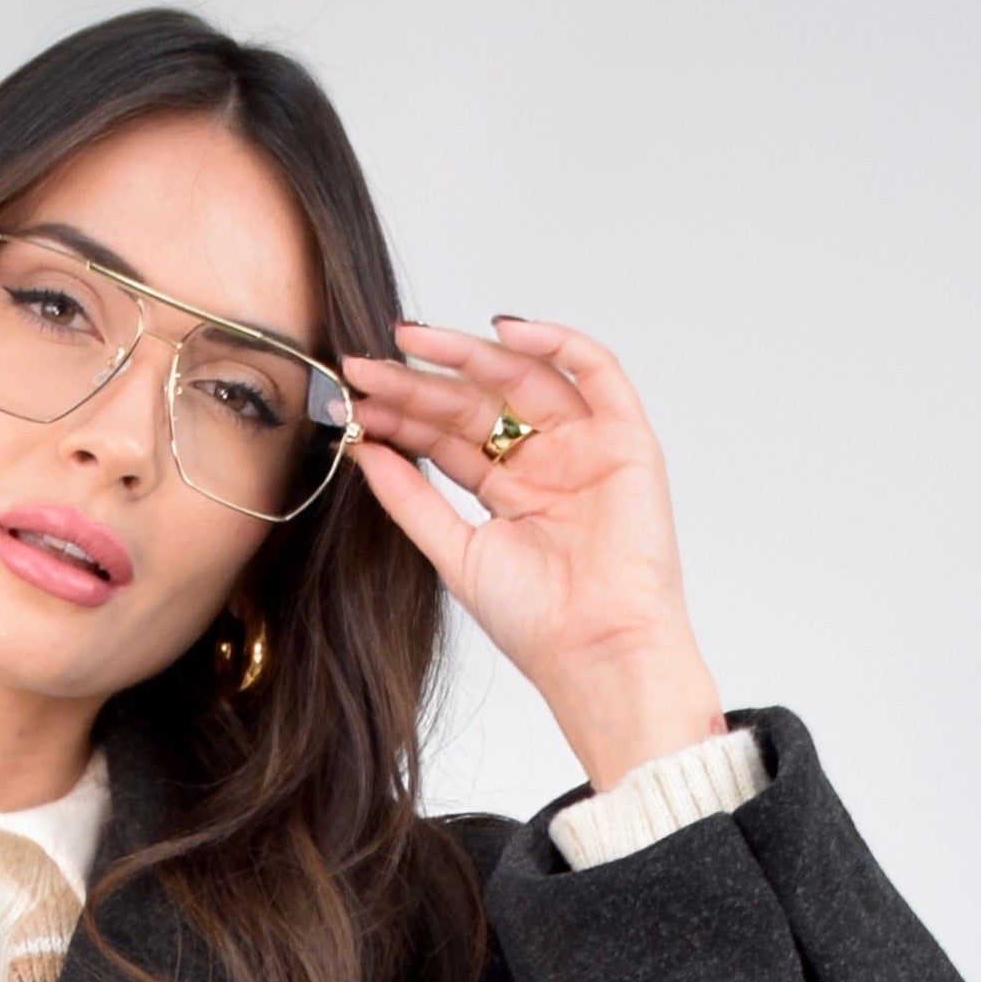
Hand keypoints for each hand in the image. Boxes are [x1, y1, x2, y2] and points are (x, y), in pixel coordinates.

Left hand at [340, 319, 725, 804]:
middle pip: (478, 402)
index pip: (448, 435)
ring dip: (469, 354)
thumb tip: (363, 449)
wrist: (595, 651)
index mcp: (509, 490)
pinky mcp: (625, 436)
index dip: (402, 413)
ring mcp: (585, 444)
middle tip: (369, 364)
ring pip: (524, 377)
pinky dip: (554, 341)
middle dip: (421, 380)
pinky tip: (501, 330)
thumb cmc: (535, 621)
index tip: (354, 398)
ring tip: (413, 341)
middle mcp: (546, 461)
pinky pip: (595, 370)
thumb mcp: (454, 552)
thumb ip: (410, 498)